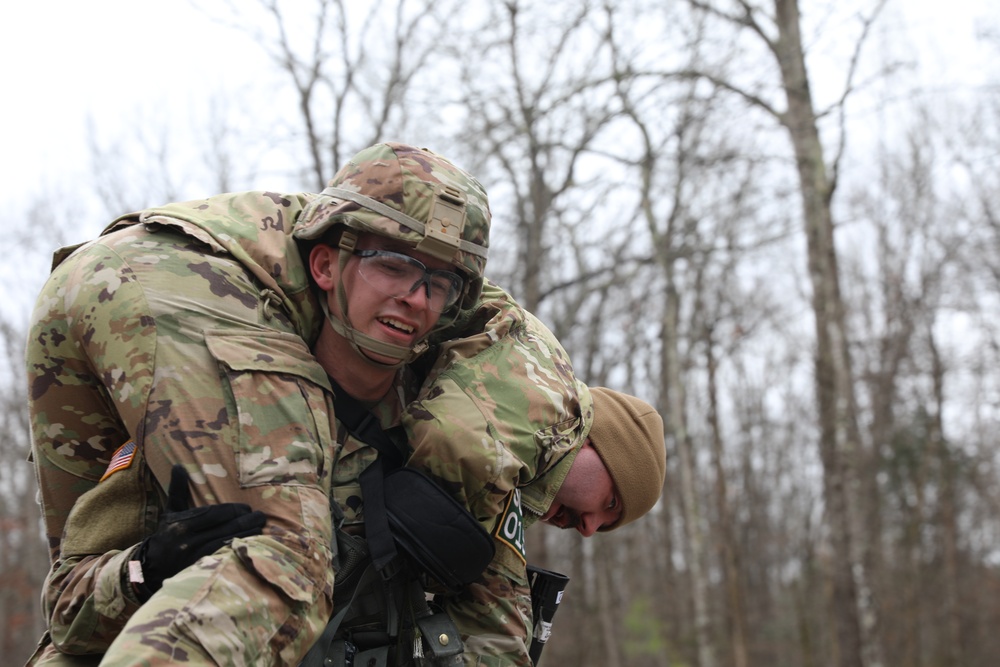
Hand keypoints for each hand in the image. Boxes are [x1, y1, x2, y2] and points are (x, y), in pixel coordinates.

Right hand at [132, 464, 265, 600]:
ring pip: (229, 542)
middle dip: (247, 520)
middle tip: (260, 516)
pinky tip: (252, 543)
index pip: (216, 513)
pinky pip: (226, 556)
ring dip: (249, 534)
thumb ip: (178, 490)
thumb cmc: (166, 535)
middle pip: (226, 527)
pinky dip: (240, 548)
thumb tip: (179, 466)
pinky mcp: (201, 569)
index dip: (235, 510)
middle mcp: (189, 540)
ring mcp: (196, 556)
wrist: (150, 568)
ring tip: (261, 527)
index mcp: (182, 523)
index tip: (247, 508)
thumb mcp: (170, 512)